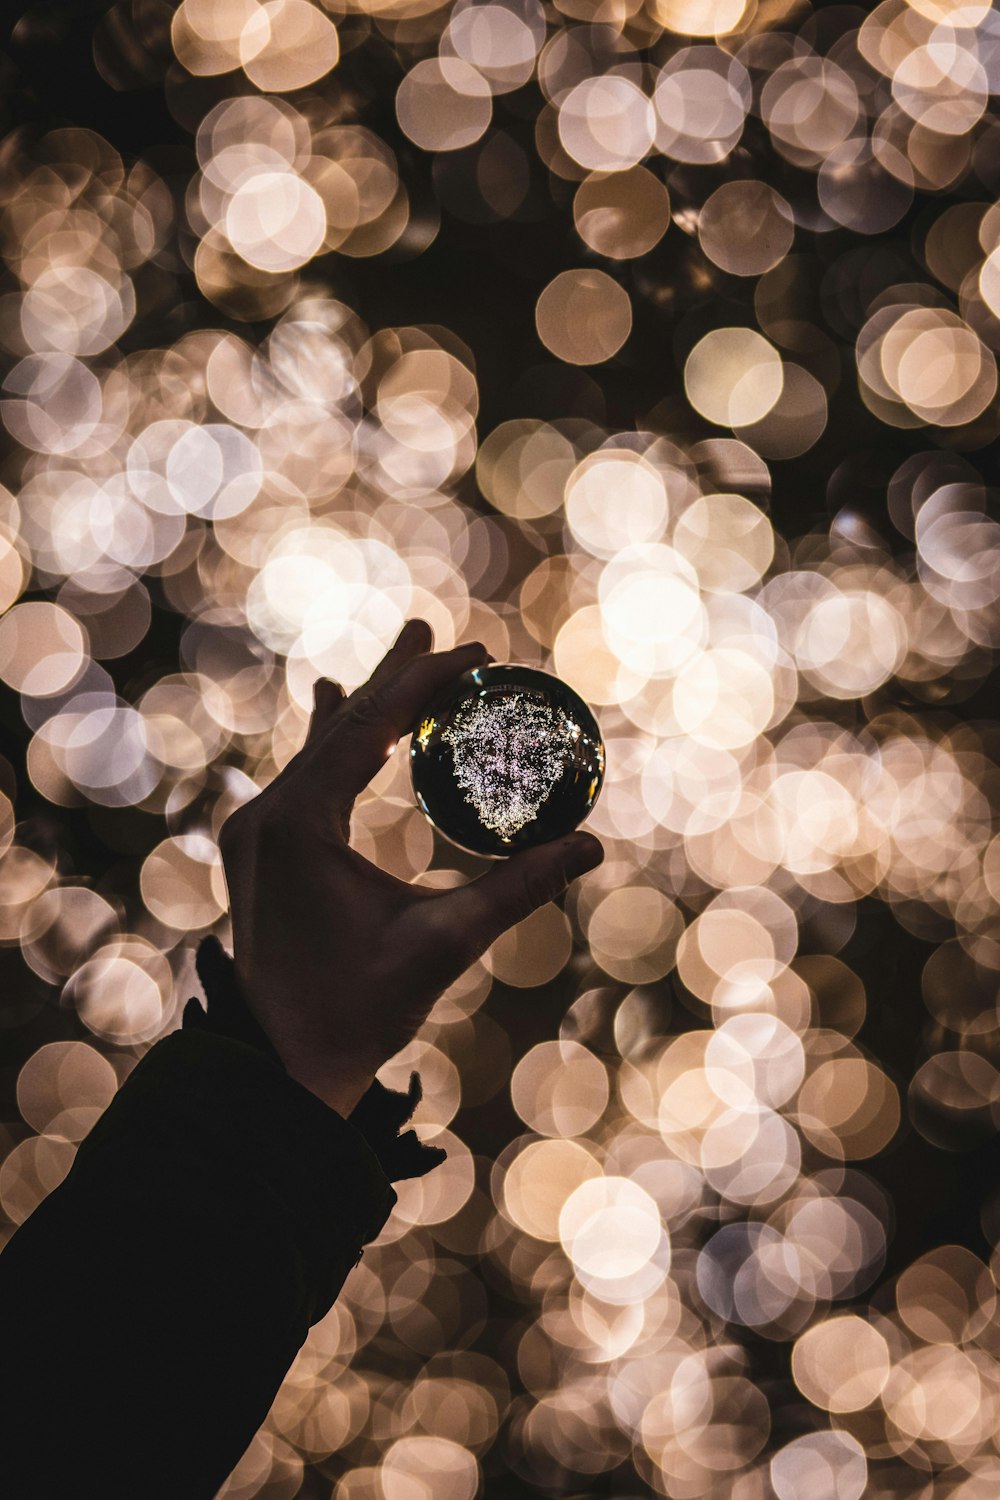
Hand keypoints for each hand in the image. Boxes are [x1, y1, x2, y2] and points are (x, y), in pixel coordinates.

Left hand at [218, 620, 603, 1115]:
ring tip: (392, 662)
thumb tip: (589, 847)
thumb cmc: (356, 1011)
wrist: (275, 1069)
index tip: (475, 657)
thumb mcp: (444, 944)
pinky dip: (333, 747)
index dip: (425, 683)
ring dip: (362, 708)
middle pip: (340, 724)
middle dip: (392, 678)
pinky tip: (330, 719)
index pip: (369, 725)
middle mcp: (268, 816)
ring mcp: (255, 835)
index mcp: (301, 822)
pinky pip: (301, 780)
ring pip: (316, 750)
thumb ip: (515, 889)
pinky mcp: (257, 857)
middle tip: (431, 628)